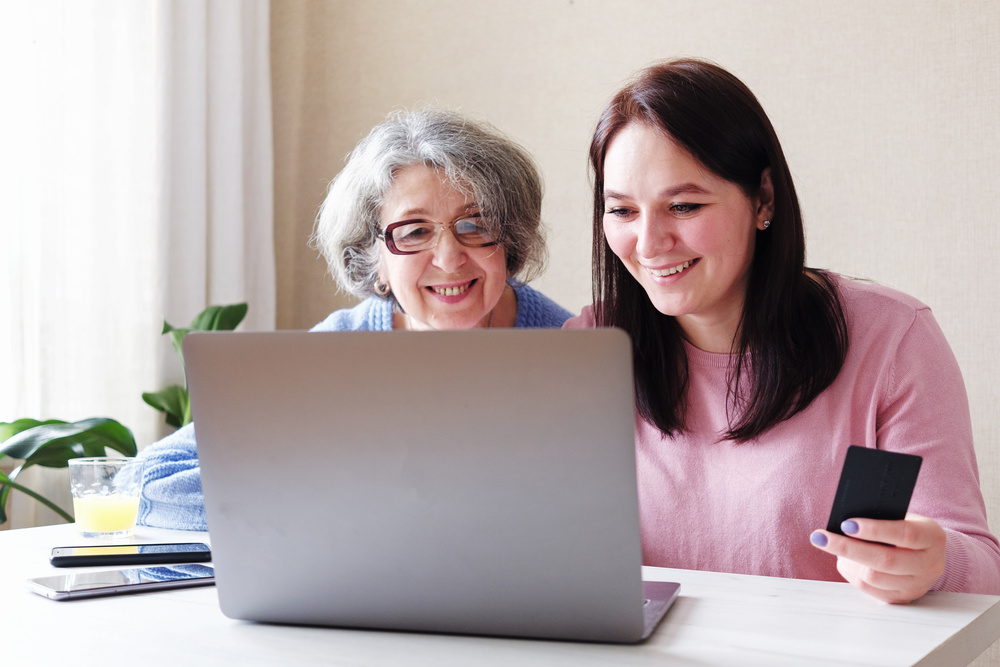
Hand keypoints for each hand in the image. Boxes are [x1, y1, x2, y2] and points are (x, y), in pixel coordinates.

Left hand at [809, 513, 945, 603]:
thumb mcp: (903, 517)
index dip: (874, 530)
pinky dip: (851, 573)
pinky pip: (870, 589)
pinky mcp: (902, 598)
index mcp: (932, 537)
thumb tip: (845, 522)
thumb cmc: (907, 529)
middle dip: (847, 547)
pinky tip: (845, 560)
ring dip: (847, 561)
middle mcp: (929, 564)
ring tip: (832, 545)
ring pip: (874, 577)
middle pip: (884, 560)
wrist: (928, 554)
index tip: (846, 524)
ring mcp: (916, 585)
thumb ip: (881, 518)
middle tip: (820, 537)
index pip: (904, 534)